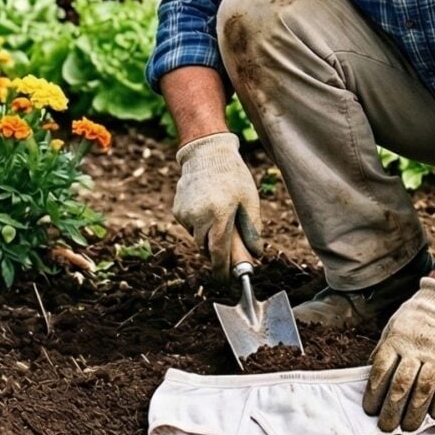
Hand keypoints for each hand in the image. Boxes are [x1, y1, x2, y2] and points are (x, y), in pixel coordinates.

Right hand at [171, 132, 261, 281]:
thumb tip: (256, 255)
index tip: (226, 280)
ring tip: (220, 215)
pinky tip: (207, 207)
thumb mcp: (250, 200)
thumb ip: (252, 229)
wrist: (206, 153)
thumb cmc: (233, 176)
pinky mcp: (178, 211)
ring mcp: (186, 214)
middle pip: (207, 249)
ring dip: (209, 237)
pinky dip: (200, 225)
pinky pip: (191, 227)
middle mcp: (199, 216)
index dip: (222, 269)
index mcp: (220, 214)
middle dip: (217, 252)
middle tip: (229, 245)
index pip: (218, 252)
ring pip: (198, 239)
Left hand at [363, 277, 434, 431]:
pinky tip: (434, 415)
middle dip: (391, 410)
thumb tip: (371, 375)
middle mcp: (416, 350)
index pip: (381, 371)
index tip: (370, 410)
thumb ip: (384, 351)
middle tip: (386, 426)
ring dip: (414, 413)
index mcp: (396, 340)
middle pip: (401, 385)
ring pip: (423, 390)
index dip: (373, 394)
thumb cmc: (416, 317)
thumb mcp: (393, 327)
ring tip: (407, 427)